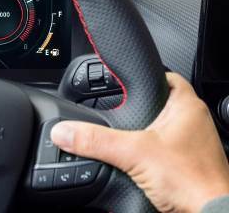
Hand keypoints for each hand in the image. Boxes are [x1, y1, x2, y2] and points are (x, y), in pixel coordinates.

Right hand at [51, 72, 228, 212]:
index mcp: (187, 106)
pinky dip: (147, 152)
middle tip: (115, 113)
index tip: (121, 81)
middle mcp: (193, 122)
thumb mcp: (132, 154)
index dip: (141, 76)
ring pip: (160, 128)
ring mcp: (193, 144)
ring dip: (141, 132)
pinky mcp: (188, 164)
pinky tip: (134, 161)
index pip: (163, 75)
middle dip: (136, 108)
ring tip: (123, 138)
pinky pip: (163, 149)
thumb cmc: (193, 183)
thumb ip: (96, 140)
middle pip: (158, 103)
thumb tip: (64, 131)